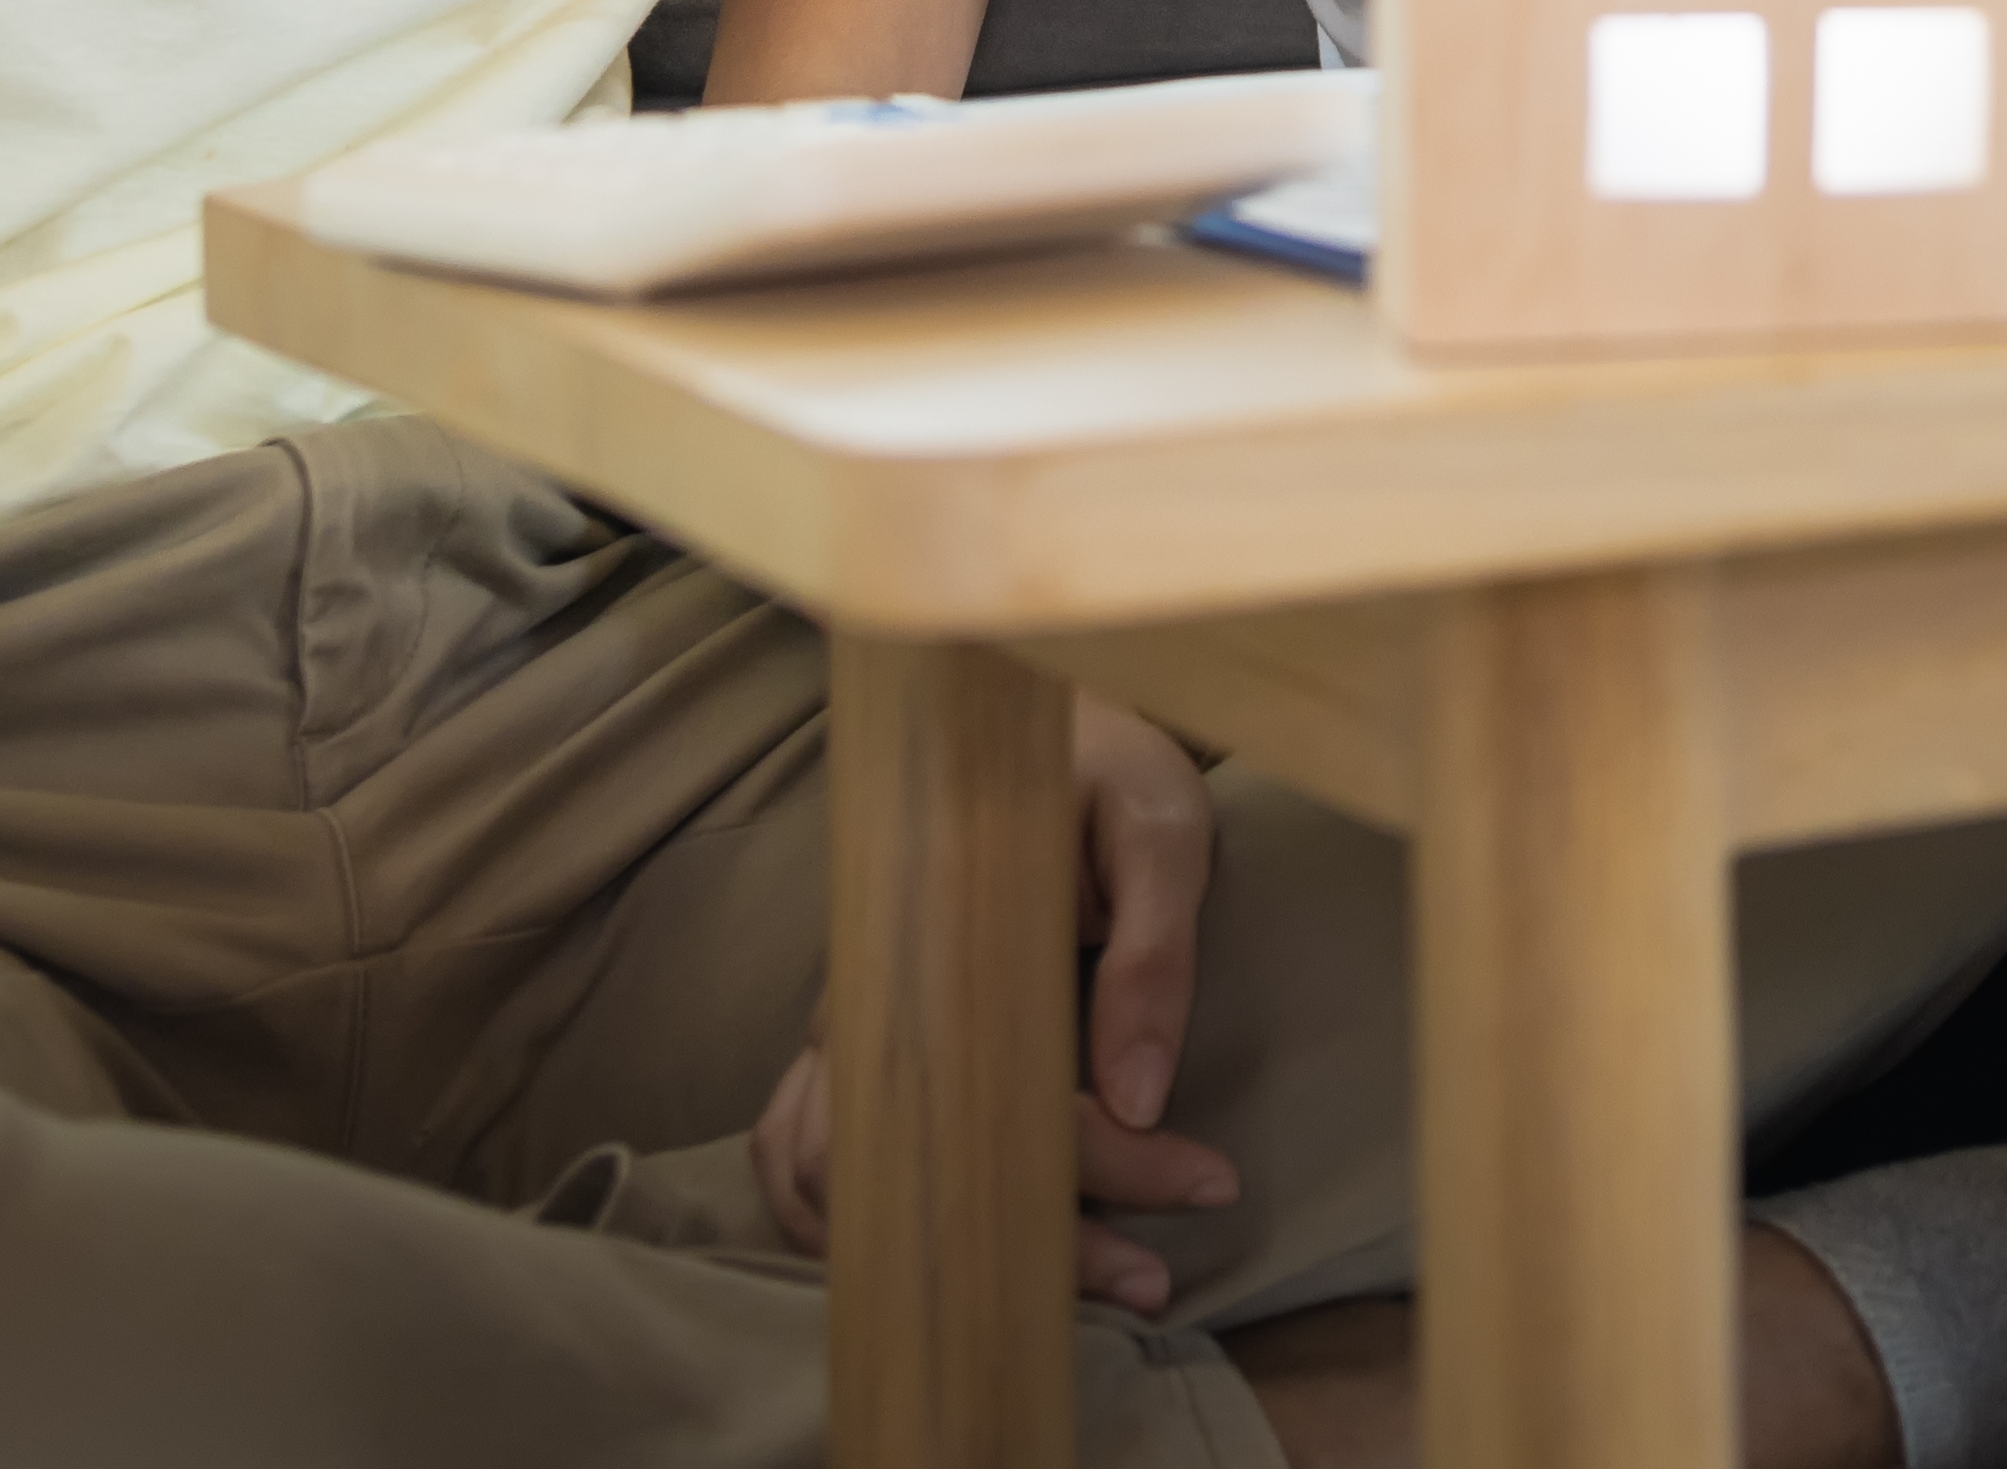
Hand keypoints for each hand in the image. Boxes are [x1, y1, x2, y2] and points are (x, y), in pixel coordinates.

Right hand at [749, 697, 1243, 1314]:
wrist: (1028, 713)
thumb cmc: (1102, 767)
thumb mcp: (1159, 826)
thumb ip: (1151, 951)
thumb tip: (1138, 1097)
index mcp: (943, 934)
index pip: (1015, 1097)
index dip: (1114, 1162)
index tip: (1211, 1180)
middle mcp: (870, 991)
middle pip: (913, 1168)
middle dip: (1039, 1244)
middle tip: (1153, 1280)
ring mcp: (845, 1019)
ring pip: (836, 1180)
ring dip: (935, 1256)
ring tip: (1073, 1293)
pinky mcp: (846, 1035)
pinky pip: (795, 1150)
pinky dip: (829, 1225)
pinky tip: (927, 1262)